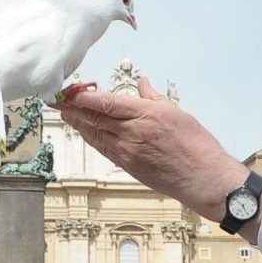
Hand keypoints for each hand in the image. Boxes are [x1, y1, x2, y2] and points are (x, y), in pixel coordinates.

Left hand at [55, 78, 250, 227]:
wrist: (204, 179)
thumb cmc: (197, 146)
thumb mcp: (177, 112)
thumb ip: (153, 97)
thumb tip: (141, 83)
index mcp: (145, 115)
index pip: (105, 102)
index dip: (82, 96)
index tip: (68, 90)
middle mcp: (132, 133)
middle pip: (93, 118)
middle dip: (72, 109)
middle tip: (56, 101)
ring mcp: (128, 152)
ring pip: (94, 135)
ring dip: (77, 124)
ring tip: (64, 114)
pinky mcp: (129, 167)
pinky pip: (103, 149)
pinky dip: (91, 138)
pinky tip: (84, 132)